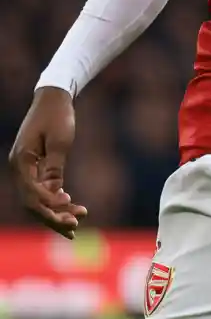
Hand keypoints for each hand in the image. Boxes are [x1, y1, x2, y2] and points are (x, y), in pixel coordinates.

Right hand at [8, 87, 87, 238]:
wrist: (54, 96)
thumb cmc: (58, 115)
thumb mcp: (60, 140)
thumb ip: (55, 167)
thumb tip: (56, 194)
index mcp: (21, 161)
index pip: (31, 193)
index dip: (49, 204)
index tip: (70, 205)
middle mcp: (20, 168)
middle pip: (33, 202)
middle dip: (53, 216)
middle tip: (75, 226)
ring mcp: (26, 169)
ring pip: (38, 199)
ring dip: (56, 212)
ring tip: (76, 224)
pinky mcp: (35, 167)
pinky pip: (43, 189)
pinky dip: (56, 200)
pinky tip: (71, 206)